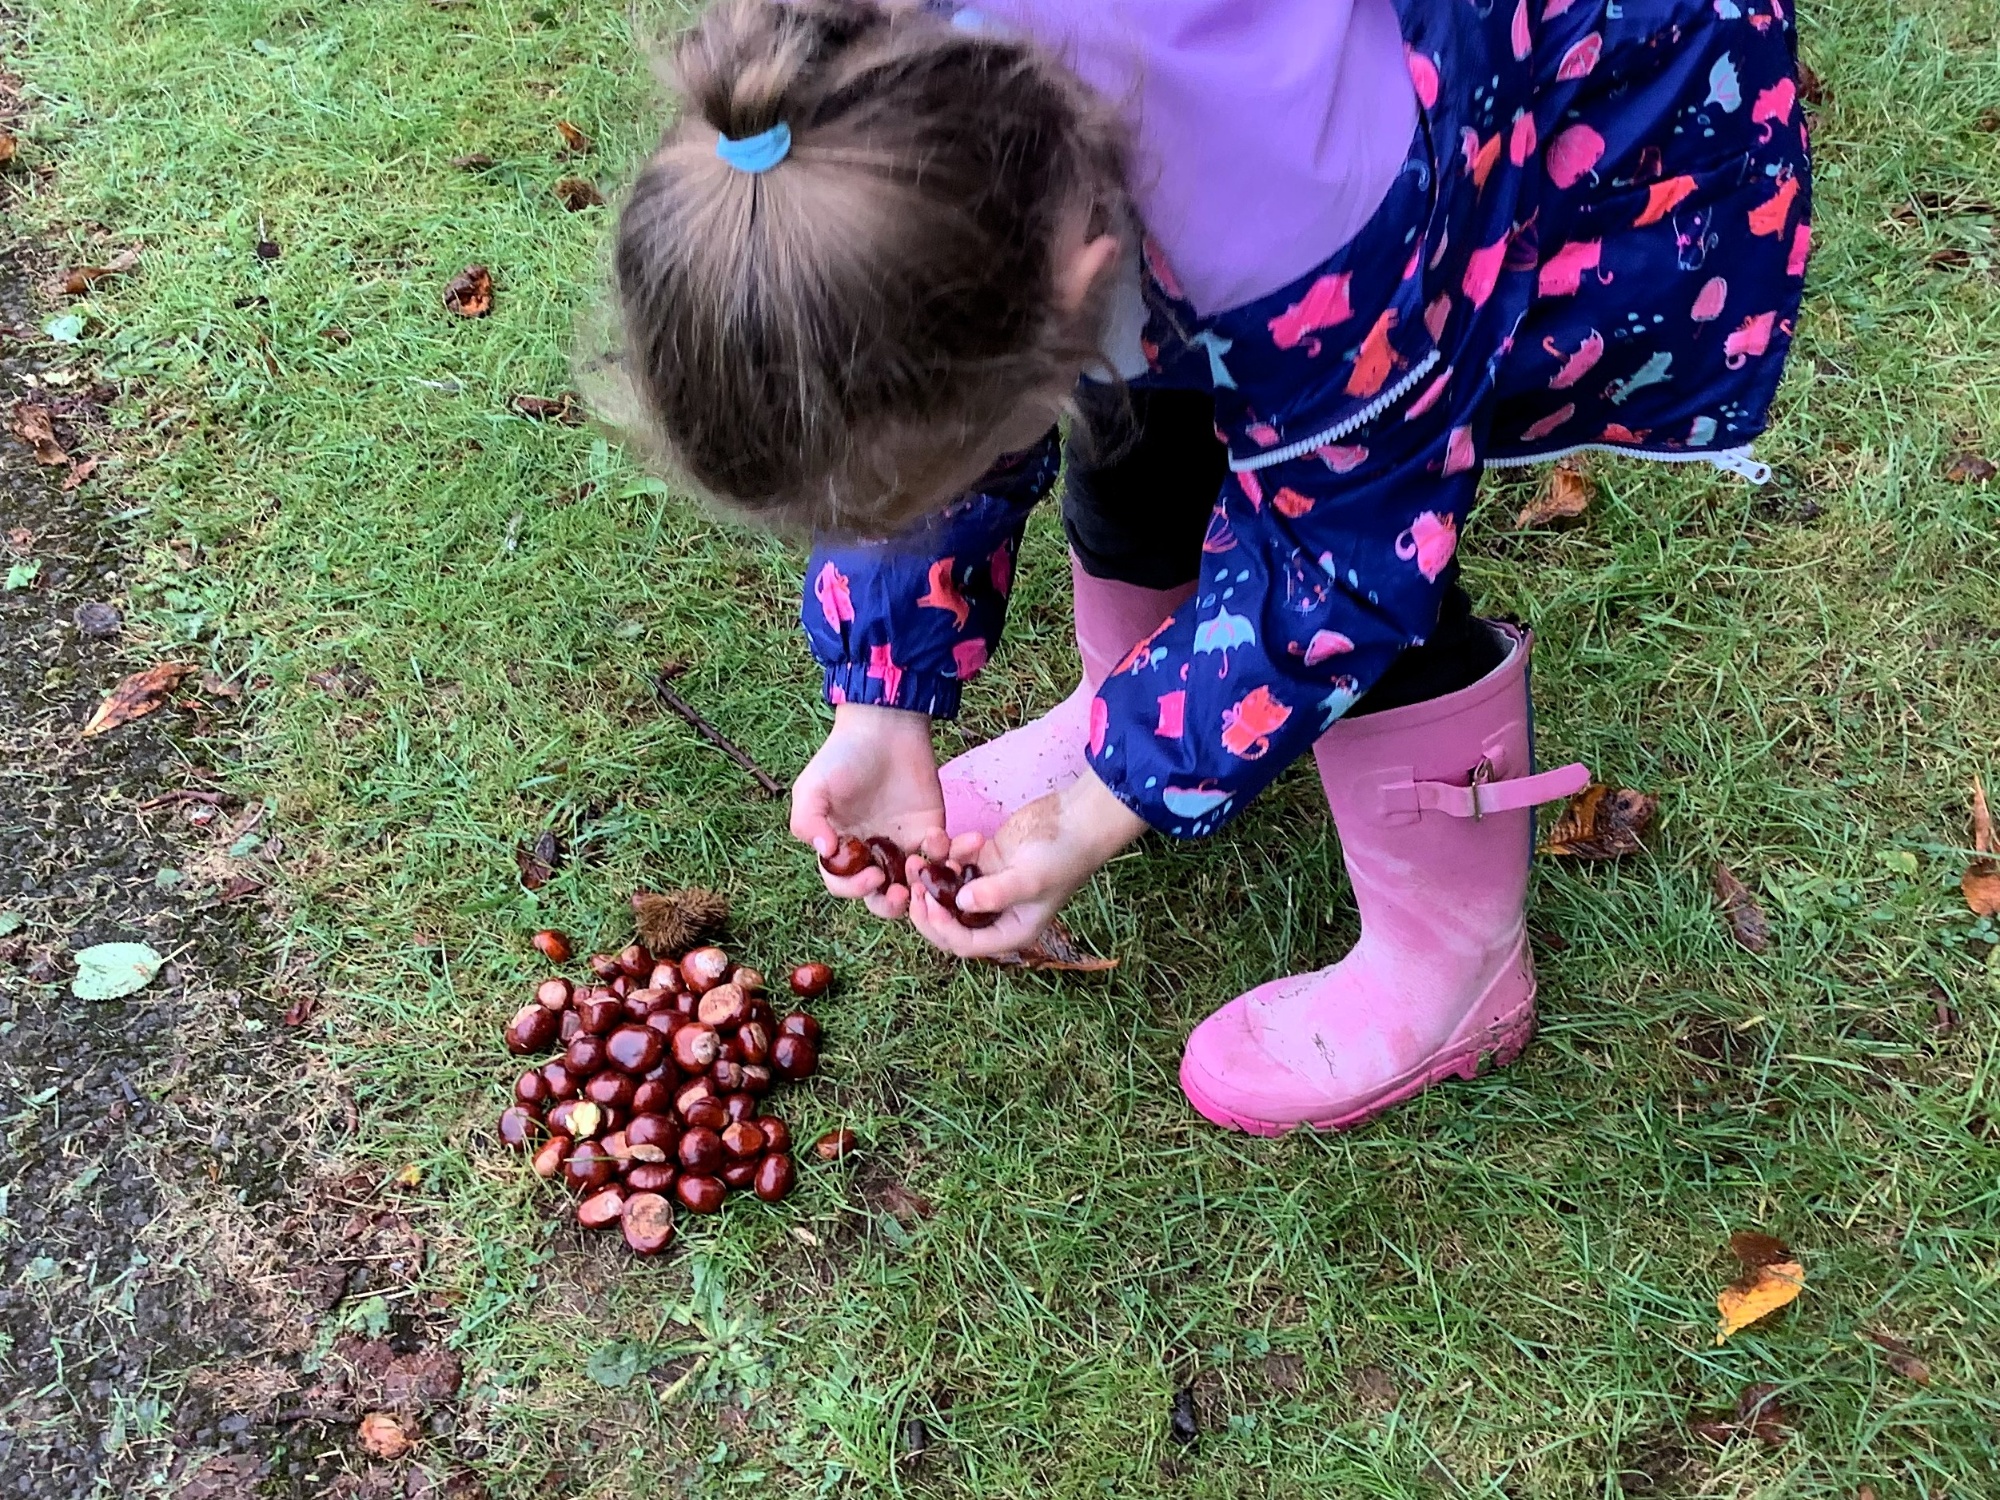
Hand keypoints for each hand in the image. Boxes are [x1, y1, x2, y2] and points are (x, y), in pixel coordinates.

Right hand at [791, 703, 950, 919]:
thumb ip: (809, 819)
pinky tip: (949, 844)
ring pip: (915, 885)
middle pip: (881, 896)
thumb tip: (824, 851)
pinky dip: (950, 857)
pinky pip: (943, 858)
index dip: (855, 889)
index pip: (843, 884)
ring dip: (923, 887)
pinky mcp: (931, 832)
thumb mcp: (813, 786)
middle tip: (904, 892)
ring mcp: (903, 845)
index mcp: (840, 848)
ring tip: (927, 870)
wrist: (884, 727)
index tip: (872, 877)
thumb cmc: (842, 756)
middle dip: (892, 904)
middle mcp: (870, 854)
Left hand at [908, 769, 1144, 957]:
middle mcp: (997, 914)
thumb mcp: (1031, 879)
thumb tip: (959, 903)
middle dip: (927, 906)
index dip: (942, 928)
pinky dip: (950, 853)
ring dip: (932, 877)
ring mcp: (989, 886)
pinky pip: (955, 864)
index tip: (929, 903)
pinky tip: (956, 838)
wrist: (1079, 818)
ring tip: (920, 857)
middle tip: (914, 885)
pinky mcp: (985, 861)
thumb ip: (995, 894)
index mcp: (1011, 931)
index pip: (965, 944)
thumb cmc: (1063, 855)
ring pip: (947, 892)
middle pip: (949, 923)